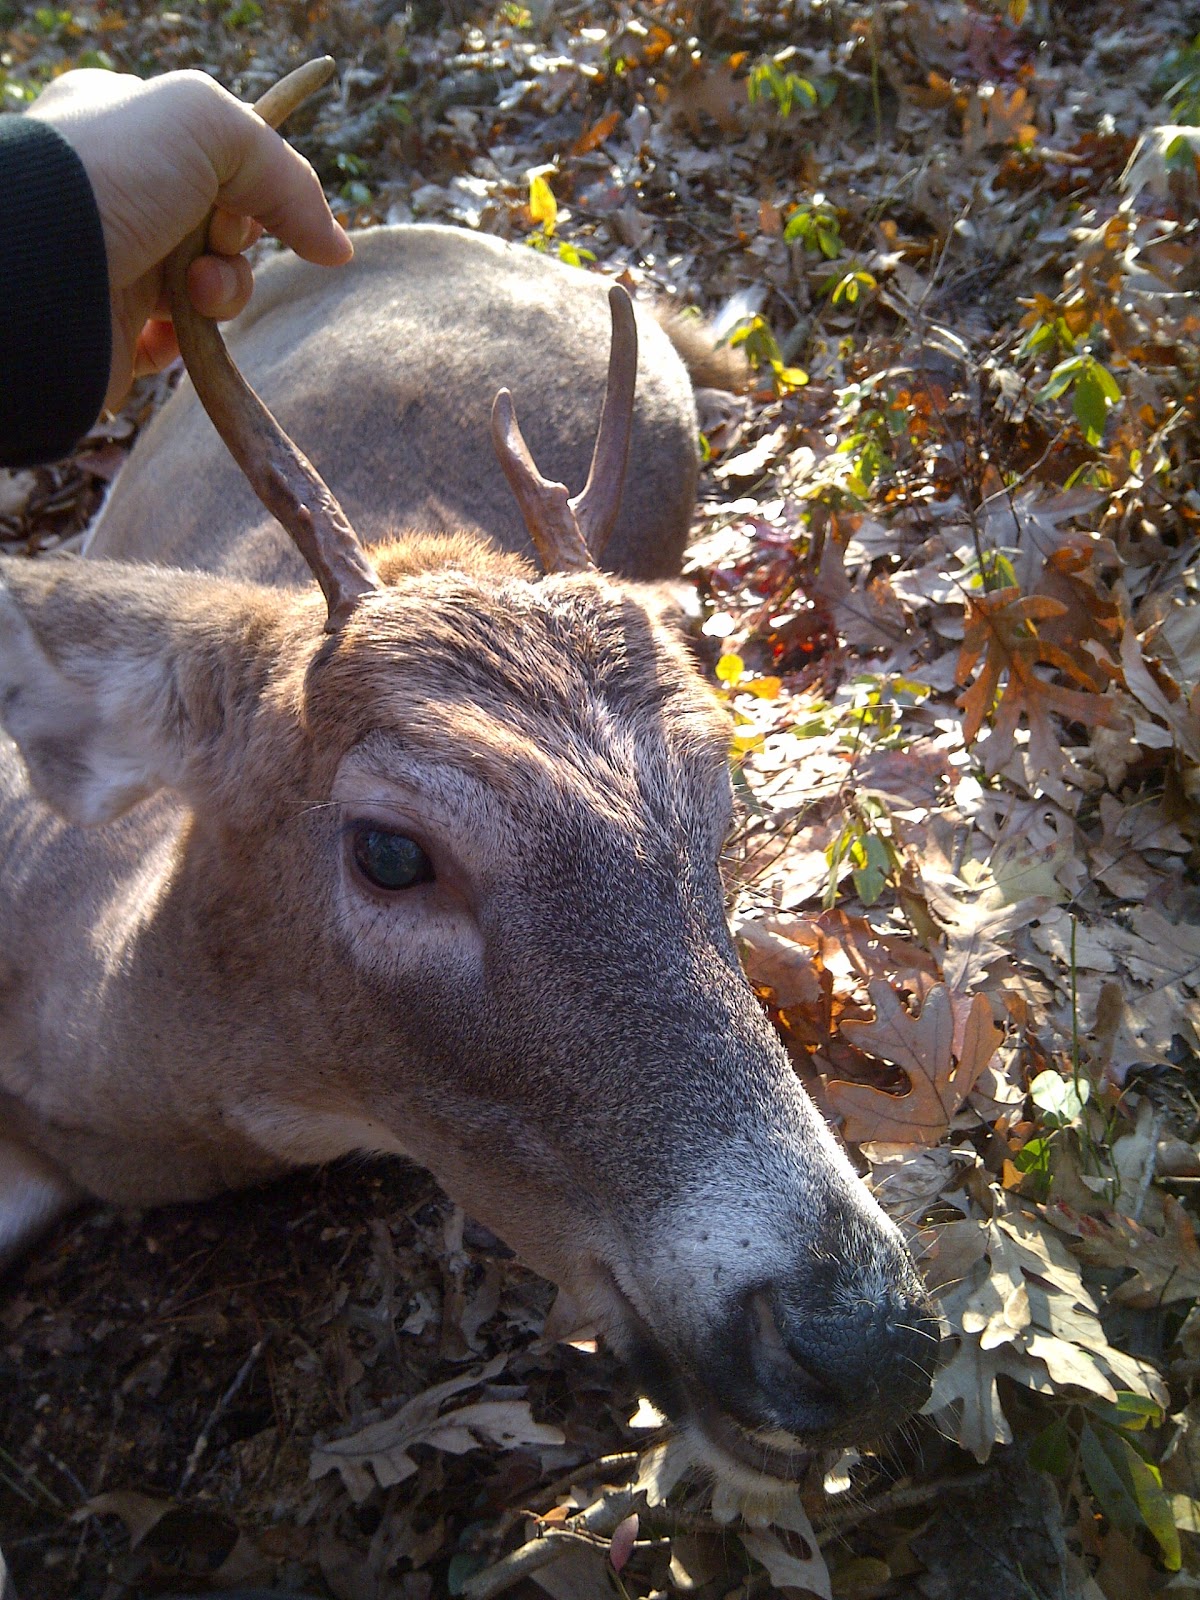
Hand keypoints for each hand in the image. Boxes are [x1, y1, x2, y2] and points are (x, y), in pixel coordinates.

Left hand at [27, 68, 352, 408]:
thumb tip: (337, 248)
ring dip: (222, 292)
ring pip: (210, 285)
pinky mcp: (116, 330)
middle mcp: (118, 192)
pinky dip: (190, 340)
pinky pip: (180, 342)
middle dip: (235, 239)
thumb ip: (283, 171)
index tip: (255, 195)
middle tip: (212, 238)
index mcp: (123, 125)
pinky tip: (173, 331)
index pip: (217, 152)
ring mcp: (117, 263)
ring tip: (194, 294)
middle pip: (223, 222)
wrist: (40, 271)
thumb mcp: (209, 124)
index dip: (251, 179)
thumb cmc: (113, 174)